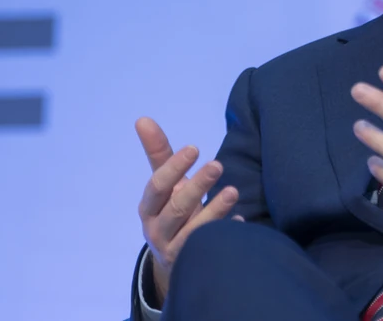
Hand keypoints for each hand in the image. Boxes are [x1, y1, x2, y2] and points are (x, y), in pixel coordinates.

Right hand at [135, 117, 240, 304]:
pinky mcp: (194, 263)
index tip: (194, 148)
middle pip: (176, 209)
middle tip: (218, 165)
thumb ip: (158, 153)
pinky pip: (212, 249)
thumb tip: (142, 118)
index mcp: (148, 208)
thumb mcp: (164, 185)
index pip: (157, 187)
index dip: (174, 168)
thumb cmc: (171, 211)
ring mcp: (176, 250)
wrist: (175, 259)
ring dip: (215, 210)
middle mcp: (157, 231)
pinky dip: (226, 233)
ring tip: (233, 191)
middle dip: (197, 186)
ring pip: (194, 232)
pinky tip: (239, 221)